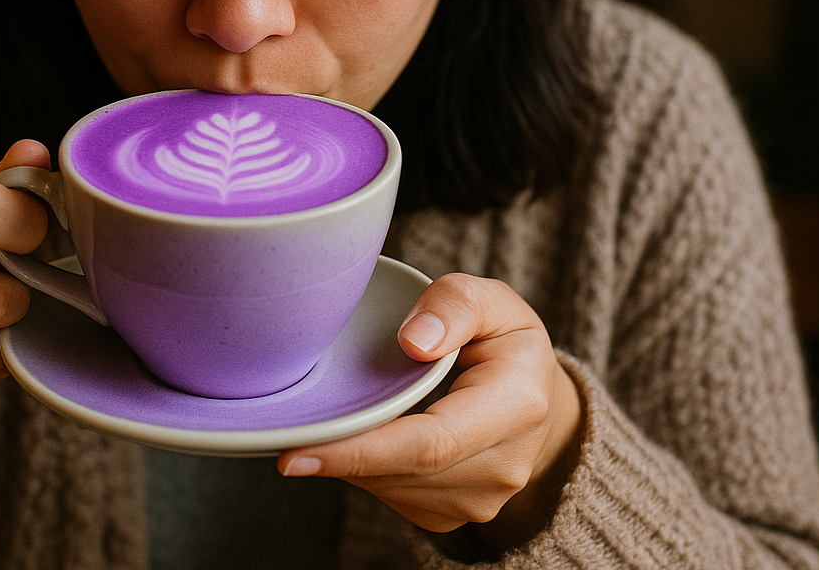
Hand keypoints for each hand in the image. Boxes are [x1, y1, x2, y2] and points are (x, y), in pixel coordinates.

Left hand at [277, 274, 581, 553]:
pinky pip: (391, 496)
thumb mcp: (494, 302)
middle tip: (283, 435)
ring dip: (350, 460)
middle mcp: (502, 467)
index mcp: (517, 407)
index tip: (295, 451)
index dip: (359, 451)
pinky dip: (364, 468)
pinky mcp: (451, 516)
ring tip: (331, 419)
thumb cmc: (505, 342)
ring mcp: (479, 501)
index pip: (430, 443)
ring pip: (390, 488)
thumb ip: (456, 304)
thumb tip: (414, 341)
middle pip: (402, 471)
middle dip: (339, 455)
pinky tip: (360, 436)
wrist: (535, 399)